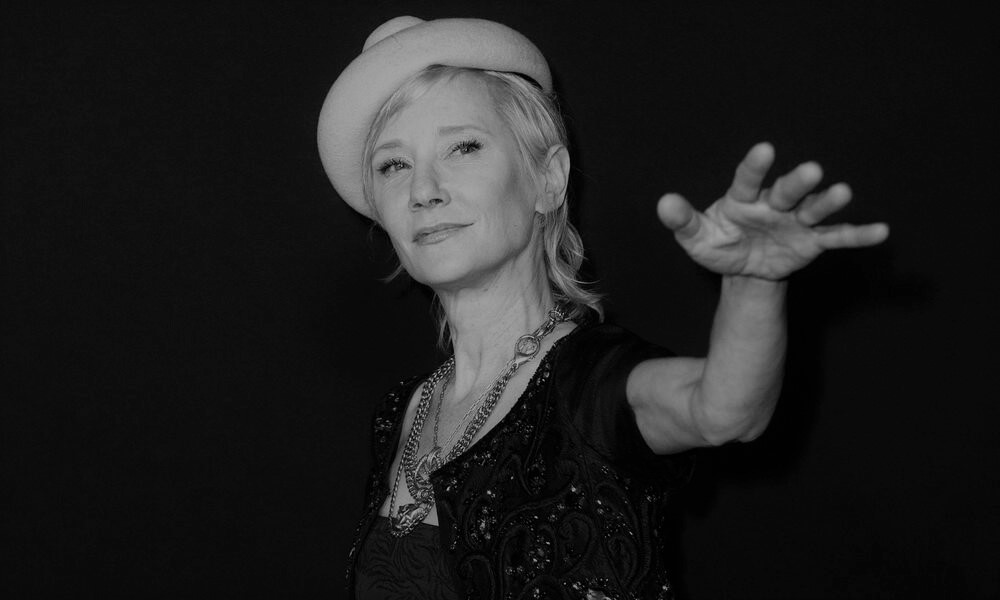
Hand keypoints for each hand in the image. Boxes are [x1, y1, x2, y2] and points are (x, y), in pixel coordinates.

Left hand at [657, 143, 888, 279]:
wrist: (743, 267)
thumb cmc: (719, 243)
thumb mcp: (696, 237)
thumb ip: (682, 220)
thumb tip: (663, 203)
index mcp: (743, 198)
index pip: (747, 179)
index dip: (755, 166)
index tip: (764, 149)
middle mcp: (773, 203)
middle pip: (786, 190)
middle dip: (798, 181)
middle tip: (812, 169)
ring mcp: (796, 220)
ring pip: (814, 208)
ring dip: (829, 201)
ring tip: (844, 191)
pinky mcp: (812, 240)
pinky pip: (837, 237)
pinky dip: (858, 235)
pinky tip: (882, 231)